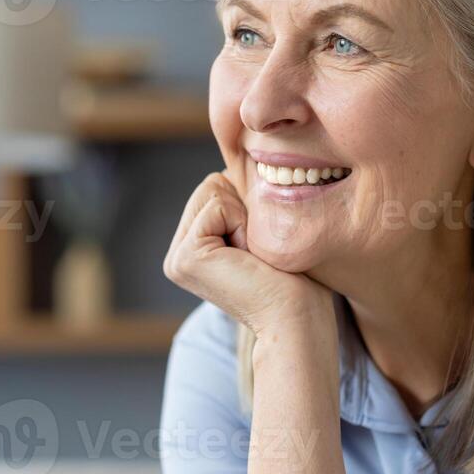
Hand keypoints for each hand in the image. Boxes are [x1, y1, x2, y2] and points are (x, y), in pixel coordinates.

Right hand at [164, 170, 333, 334]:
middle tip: (258, 254)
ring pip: (213, 190)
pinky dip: (241, 224)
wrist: (298, 318)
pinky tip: (249, 258)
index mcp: (192, 249)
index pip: (216, 188)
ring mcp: (176, 259)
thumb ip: (242, 201)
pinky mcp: (185, 258)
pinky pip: (216, 205)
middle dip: (244, 209)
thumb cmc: (295, 279)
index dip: (249, 206)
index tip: (260, 249)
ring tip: (254, 257)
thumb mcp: (262, 230)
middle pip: (211, 185)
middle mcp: (176, 256)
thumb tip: (244, 155)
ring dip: (244, 217)